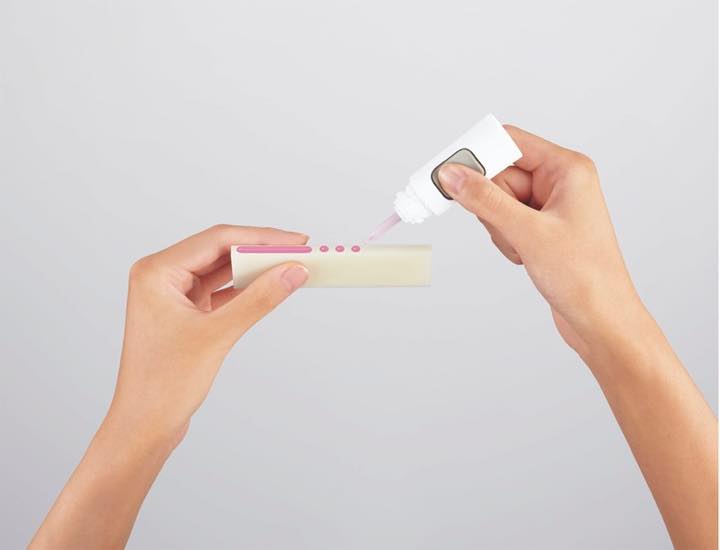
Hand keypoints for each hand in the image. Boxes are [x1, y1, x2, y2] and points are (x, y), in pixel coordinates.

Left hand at [112, 225, 309, 443]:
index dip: (260, 238)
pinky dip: (246, 289)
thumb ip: (259, 299)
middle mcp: (161, 276)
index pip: (217, 240)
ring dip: (255, 269)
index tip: (295, 240)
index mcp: (156, 271)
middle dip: (260, 251)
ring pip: (222, 269)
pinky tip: (270, 287)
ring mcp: (172, 294)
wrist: (144, 425)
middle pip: (220, 250)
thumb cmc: (163, 385)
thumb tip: (292, 273)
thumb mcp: (218, 335)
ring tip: (289, 267)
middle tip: (298, 252)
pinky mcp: (184, 311)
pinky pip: (221, 290)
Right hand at [438, 127, 639, 356]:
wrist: (600, 319)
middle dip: (492, 205)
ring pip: (497, 200)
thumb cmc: (585, 277)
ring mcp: (549, 205)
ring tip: (523, 248)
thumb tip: (453, 175)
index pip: (510, 141)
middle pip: (499, 174)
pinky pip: (504, 220)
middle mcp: (559, 181)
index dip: (478, 155)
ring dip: (499, 227)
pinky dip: (505, 239)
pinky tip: (524, 256)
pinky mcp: (540, 227)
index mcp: (567, 169)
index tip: (451, 175)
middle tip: (507, 228)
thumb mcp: (528, 233)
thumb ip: (485, 200)